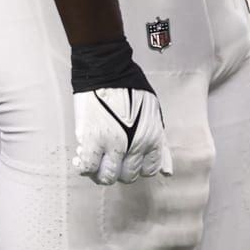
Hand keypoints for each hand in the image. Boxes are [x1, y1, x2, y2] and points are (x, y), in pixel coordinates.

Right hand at [70, 37, 171, 184]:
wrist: (108, 72)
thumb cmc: (131, 90)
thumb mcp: (154, 116)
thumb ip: (159, 144)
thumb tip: (167, 170)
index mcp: (152, 138)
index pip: (149, 170)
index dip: (137, 168)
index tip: (128, 161)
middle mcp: (135, 145)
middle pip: (127, 176)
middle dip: (119, 171)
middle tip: (109, 160)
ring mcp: (112, 144)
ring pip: (106, 177)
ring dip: (99, 172)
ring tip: (95, 160)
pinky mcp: (91, 140)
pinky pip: (87, 168)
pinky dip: (83, 167)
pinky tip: (81, 157)